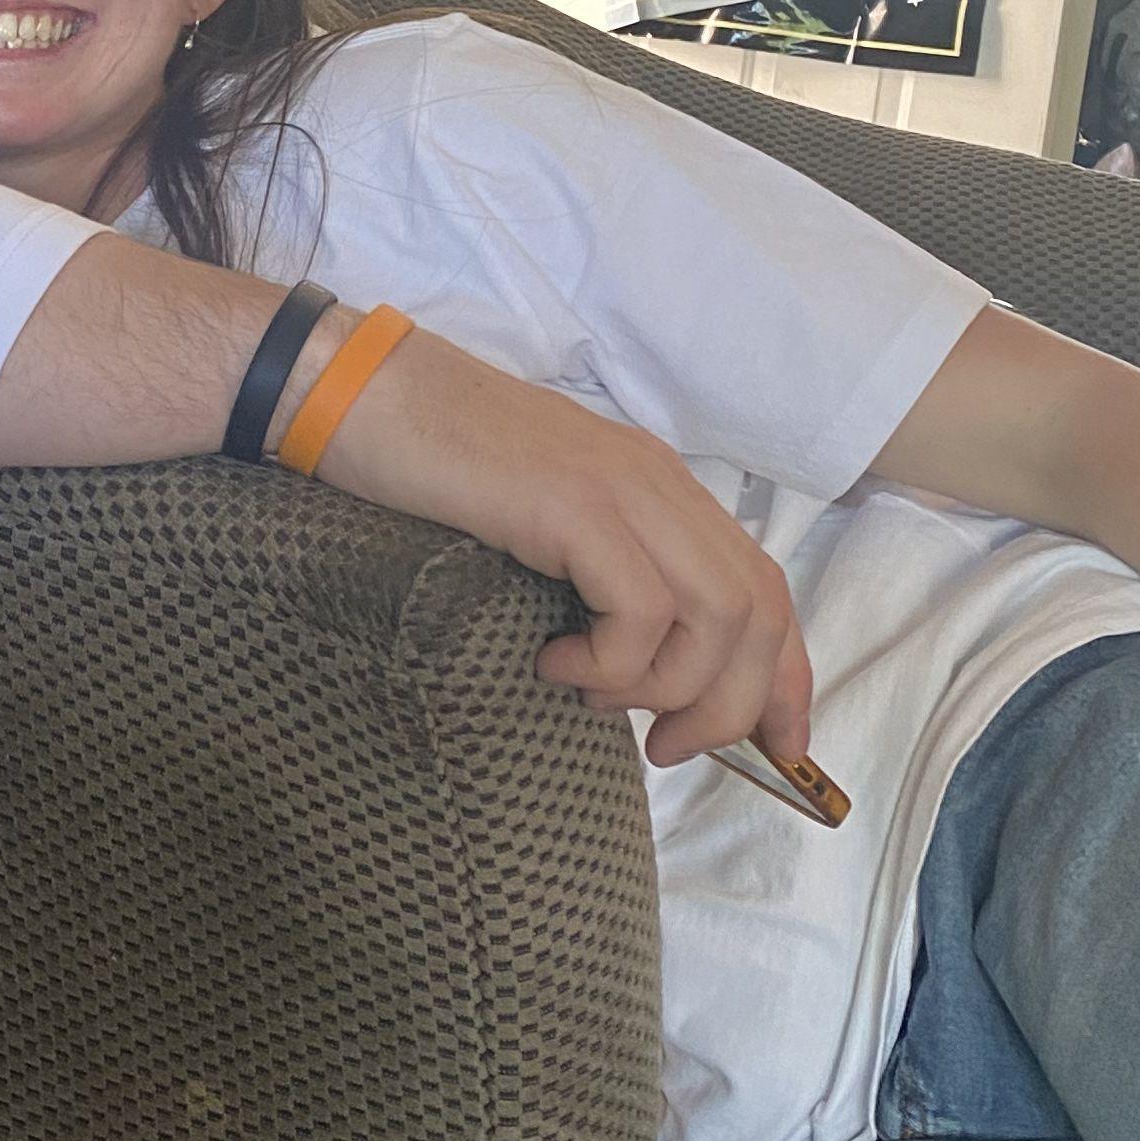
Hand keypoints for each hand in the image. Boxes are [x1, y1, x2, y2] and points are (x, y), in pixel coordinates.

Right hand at [315, 328, 813, 769]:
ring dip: (669, 688)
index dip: (783, 675)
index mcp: (656, 487)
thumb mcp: (536, 524)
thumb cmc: (424, 466)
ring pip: (717, 616)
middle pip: (757, 610)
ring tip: (593, 698)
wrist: (355, 393)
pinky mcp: (572, 503)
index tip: (776, 747)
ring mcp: (619, 487)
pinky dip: (609, 663)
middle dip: (732, 705)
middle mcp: (655, 482)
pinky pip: (640, 610)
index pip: (764, 586)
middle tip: (665, 748)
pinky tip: (549, 661)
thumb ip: (593, 573)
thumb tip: (625, 671)